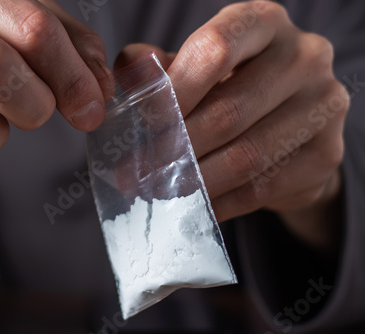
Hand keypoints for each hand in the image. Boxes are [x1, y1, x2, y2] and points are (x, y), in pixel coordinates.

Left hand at [116, 1, 347, 250]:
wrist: (287, 125)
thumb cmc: (232, 87)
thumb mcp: (195, 69)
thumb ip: (160, 67)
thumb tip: (128, 68)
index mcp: (263, 23)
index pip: (216, 49)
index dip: (174, 90)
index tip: (143, 124)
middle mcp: (304, 55)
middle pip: (228, 110)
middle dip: (174, 150)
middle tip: (134, 175)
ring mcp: (323, 104)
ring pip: (246, 156)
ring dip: (193, 181)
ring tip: (157, 193)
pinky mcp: (327, 154)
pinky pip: (264, 187)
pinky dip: (221, 202)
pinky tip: (193, 208)